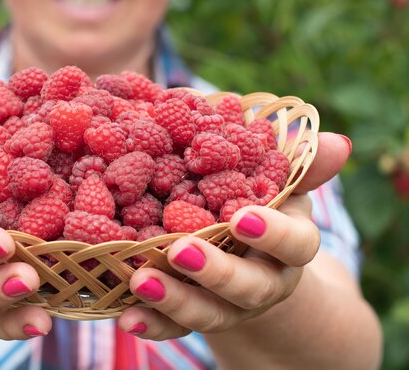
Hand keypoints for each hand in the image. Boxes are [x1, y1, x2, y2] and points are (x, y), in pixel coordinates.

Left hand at [118, 132, 351, 339]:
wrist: (253, 262)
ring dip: (174, 300)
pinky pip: (175, 327)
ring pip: (209, 313)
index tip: (242, 218)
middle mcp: (263, 282)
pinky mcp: (196, 316)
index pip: (295, 245)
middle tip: (181, 250)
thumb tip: (341, 142)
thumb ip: (303, 166)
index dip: (272, 235)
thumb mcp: (282, 186)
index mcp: (290, 247)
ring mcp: (229, 306)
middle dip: (215, 272)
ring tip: (140, 280)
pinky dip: (152, 323)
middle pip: (248, 287)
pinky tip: (127, 316)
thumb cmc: (265, 210)